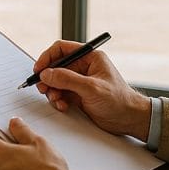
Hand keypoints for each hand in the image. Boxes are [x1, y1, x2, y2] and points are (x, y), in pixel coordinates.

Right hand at [33, 40, 150, 140]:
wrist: (129, 120)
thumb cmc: (119, 101)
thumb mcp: (92, 88)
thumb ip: (67, 79)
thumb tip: (46, 73)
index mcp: (90, 57)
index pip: (62, 49)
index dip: (47, 57)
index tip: (38, 69)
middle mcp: (84, 67)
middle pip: (56, 66)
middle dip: (48, 78)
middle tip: (43, 88)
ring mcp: (80, 81)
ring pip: (56, 81)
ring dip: (52, 91)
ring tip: (56, 100)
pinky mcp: (78, 94)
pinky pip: (60, 93)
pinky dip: (58, 99)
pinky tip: (63, 106)